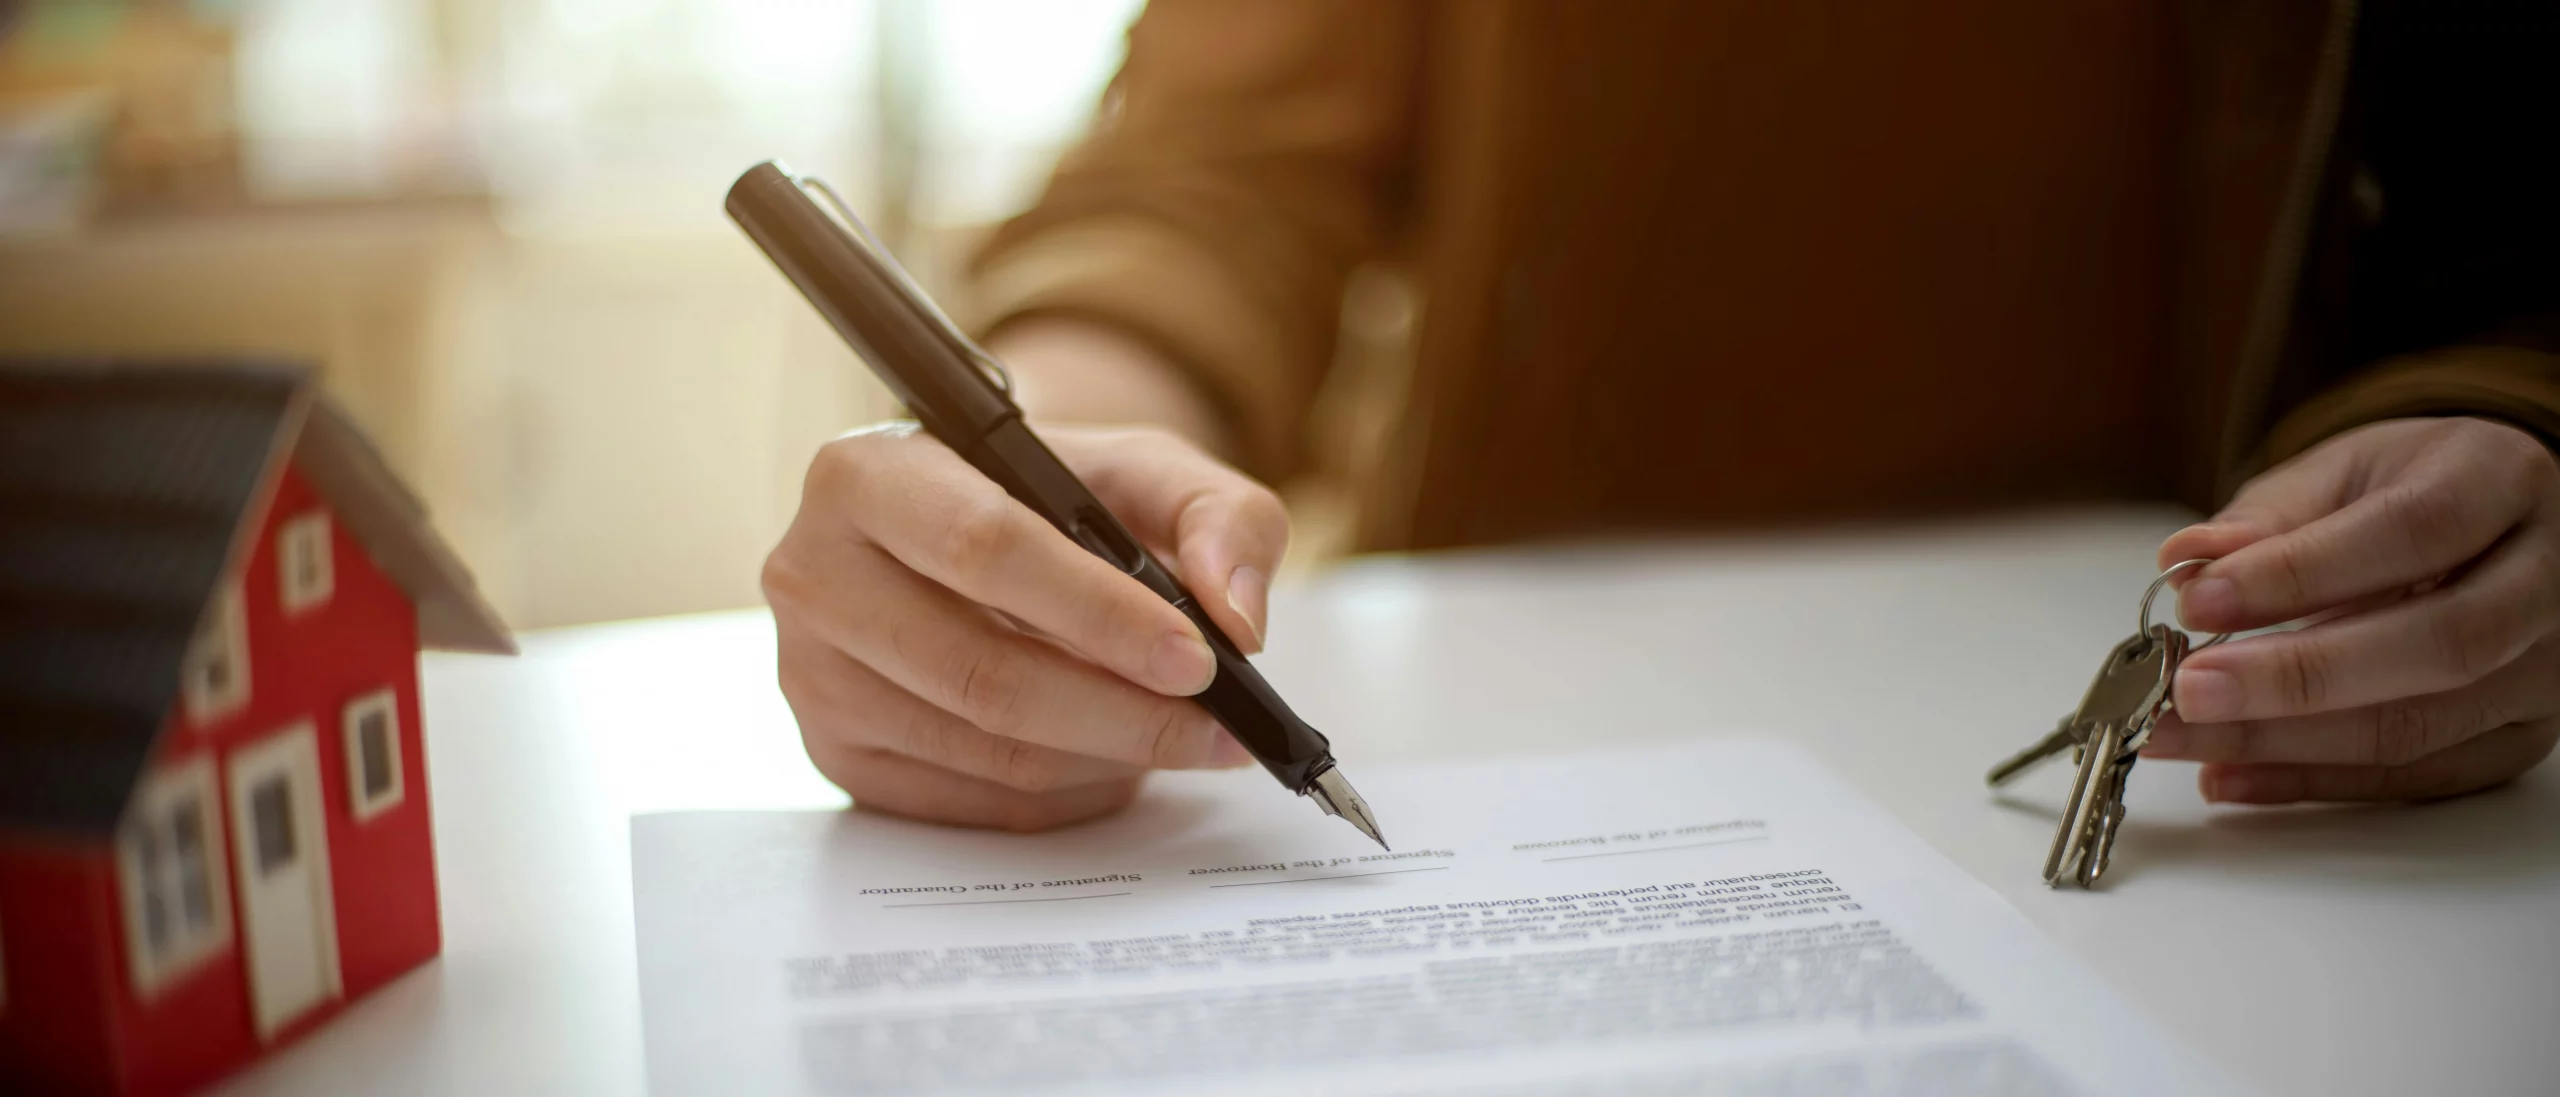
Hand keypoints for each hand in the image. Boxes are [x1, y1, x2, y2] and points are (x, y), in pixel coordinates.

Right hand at [766, 422, 1285, 829]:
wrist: (974, 531)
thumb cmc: (1054, 494)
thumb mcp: (1148, 468)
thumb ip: (1220, 516)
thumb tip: (1238, 618)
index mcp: (867, 472)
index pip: (983, 549)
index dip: (1098, 614)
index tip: (1197, 660)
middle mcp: (812, 572)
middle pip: (981, 672)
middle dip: (1121, 712)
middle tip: (1218, 729)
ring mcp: (812, 676)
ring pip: (983, 748)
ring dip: (1105, 759)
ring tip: (1182, 741)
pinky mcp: (836, 755)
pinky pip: (971, 801)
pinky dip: (1066, 794)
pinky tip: (1116, 762)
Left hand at [2144, 417, 2559, 803]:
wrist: (2494, 521)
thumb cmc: (2409, 488)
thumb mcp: (2342, 470)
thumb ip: (2269, 516)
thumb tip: (2187, 560)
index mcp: (2501, 481)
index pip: (2411, 532)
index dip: (2300, 573)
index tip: (2198, 601)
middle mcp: (2546, 579)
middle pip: (2437, 645)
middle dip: (2297, 677)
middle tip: (2186, 689)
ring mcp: (2546, 668)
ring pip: (2423, 725)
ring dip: (2284, 743)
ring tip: (2180, 734)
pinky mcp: (2522, 736)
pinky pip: (2417, 778)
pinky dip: (2312, 782)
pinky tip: (2228, 774)